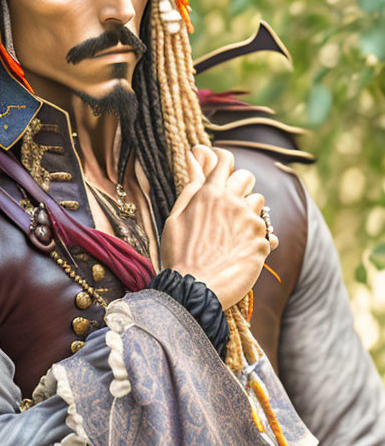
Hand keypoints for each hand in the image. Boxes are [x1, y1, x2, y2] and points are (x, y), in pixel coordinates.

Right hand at [160, 146, 277, 309]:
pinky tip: (242, 252)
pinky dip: (258, 240)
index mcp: (209, 193)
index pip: (225, 161)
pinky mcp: (263, 243)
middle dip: (239, 187)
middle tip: (226, 207)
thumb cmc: (179, 254)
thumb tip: (194, 154)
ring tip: (232, 234)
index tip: (221, 166)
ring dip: (249, 213)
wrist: (193, 291)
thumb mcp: (176, 216)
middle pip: (246, 177)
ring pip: (259, 203)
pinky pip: (269, 233)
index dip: (224, 161)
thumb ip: (191, 184)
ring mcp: (251, 222)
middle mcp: (233, 202)